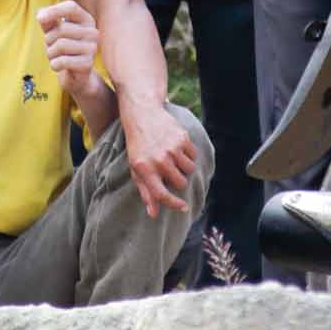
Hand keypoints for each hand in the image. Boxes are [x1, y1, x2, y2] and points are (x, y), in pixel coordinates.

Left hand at [36, 0, 99, 87]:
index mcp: (86, 19)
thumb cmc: (63, 49)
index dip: (54, 10)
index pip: (71, 7)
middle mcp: (93, 32)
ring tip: (55, 57)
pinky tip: (58, 66)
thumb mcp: (53, 31)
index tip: (39, 19)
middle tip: (51, 47)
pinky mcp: (88, 64)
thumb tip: (41, 16)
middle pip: (61, 28)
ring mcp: (92, 48)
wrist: (76, 75)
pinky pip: (62, 61)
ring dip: (50, 53)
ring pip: (60, 45)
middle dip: (49, 39)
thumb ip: (47, 20)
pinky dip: (54, 65)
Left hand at [116, 92, 195, 217]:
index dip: (174, 204)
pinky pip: (194, 156)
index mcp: (145, 169)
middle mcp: (159, 160)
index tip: (183, 208)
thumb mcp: (136, 168)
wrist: (143, 115)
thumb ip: (145, 191)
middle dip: (178, 180)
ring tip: (173, 158)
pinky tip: (177, 148)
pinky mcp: (182, 138)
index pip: (161, 194)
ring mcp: (172, 149)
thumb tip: (153, 214)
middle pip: (180, 183)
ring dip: (184, 168)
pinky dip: (188, 155)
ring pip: (189, 170)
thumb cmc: (138, 146)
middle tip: (168, 170)